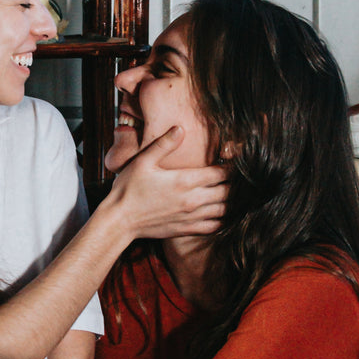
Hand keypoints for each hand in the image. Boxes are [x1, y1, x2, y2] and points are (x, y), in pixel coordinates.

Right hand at [108, 126, 227, 239]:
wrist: (119, 220)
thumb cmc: (128, 189)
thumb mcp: (143, 161)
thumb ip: (164, 144)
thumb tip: (180, 128)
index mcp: (184, 181)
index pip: (220, 173)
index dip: (231, 166)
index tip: (235, 160)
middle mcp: (192, 200)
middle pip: (227, 191)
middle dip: (236, 183)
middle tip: (240, 176)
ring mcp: (191, 217)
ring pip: (224, 210)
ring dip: (232, 201)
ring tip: (236, 192)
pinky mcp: (187, 229)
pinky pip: (214, 226)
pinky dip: (223, 219)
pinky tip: (223, 212)